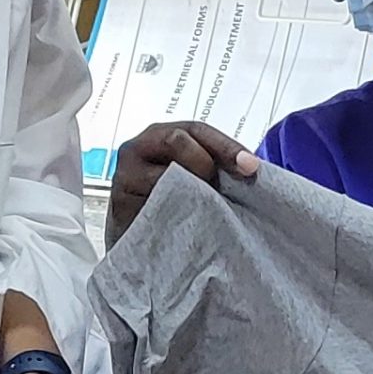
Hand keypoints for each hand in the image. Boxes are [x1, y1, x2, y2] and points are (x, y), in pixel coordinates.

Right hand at [107, 121, 258, 247]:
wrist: (134, 243)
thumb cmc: (167, 204)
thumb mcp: (188, 175)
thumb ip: (211, 166)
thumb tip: (252, 167)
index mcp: (160, 135)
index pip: (198, 130)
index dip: (227, 146)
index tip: (251, 166)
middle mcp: (139, 147)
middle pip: (177, 140)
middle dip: (207, 161)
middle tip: (224, 187)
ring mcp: (126, 174)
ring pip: (166, 170)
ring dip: (193, 186)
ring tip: (209, 204)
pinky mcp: (121, 202)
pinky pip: (155, 201)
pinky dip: (178, 208)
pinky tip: (194, 219)